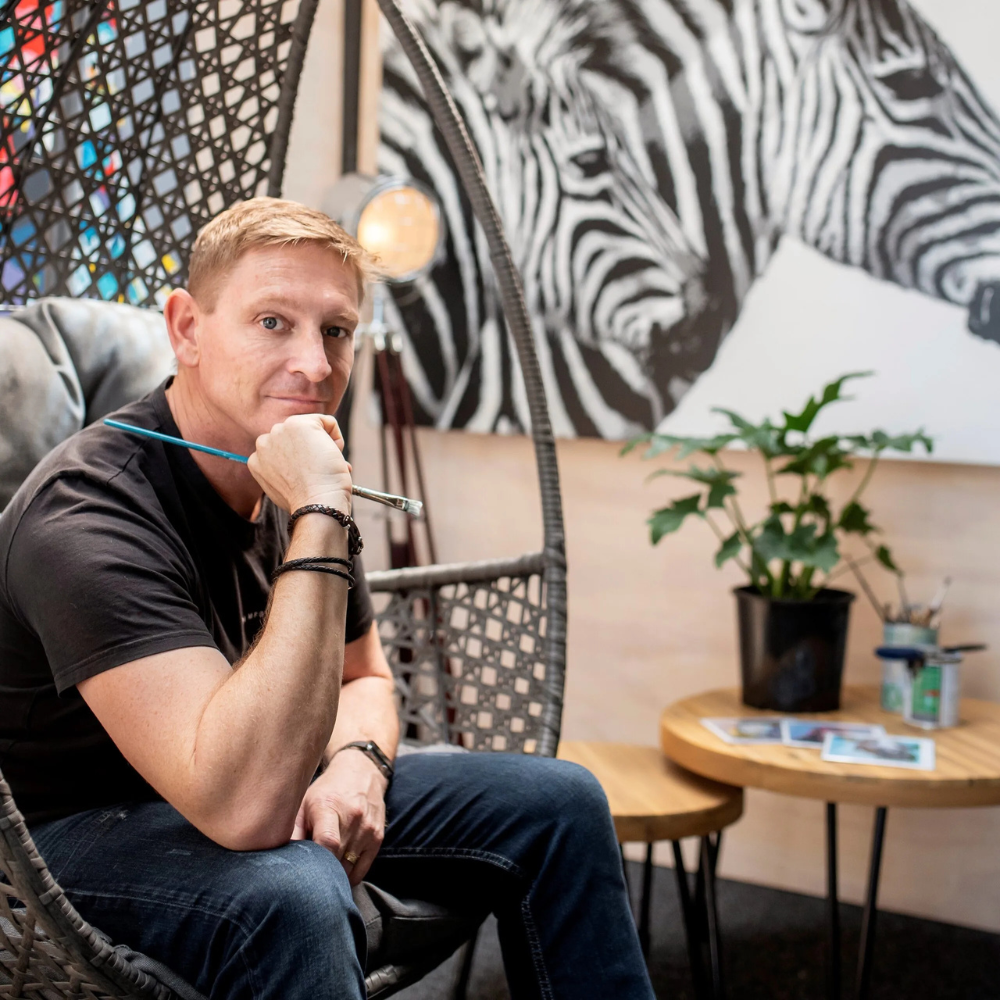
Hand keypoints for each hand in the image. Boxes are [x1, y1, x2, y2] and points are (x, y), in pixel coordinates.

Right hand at [247, 413, 351, 513]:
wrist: (316, 504)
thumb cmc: (307, 501)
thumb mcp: (285, 487)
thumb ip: (284, 469)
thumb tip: (306, 462)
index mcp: (257, 459)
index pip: (283, 447)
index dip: (302, 460)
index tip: (310, 475)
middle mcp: (264, 442)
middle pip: (295, 436)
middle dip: (310, 450)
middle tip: (320, 470)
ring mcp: (280, 431)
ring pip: (311, 428)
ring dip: (323, 444)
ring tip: (325, 465)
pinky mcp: (300, 424)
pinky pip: (327, 422)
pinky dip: (337, 438)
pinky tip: (333, 456)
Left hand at [291, 748, 386, 884]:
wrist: (362, 772)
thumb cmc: (327, 790)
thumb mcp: (305, 802)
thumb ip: (293, 831)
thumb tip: (279, 860)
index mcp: (329, 807)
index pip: (328, 842)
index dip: (315, 863)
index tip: (302, 874)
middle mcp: (353, 817)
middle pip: (336, 860)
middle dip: (319, 874)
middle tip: (304, 879)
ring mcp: (368, 829)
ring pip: (348, 870)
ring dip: (333, 877)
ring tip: (319, 875)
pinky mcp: (378, 838)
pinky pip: (361, 870)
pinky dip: (348, 877)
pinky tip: (336, 873)